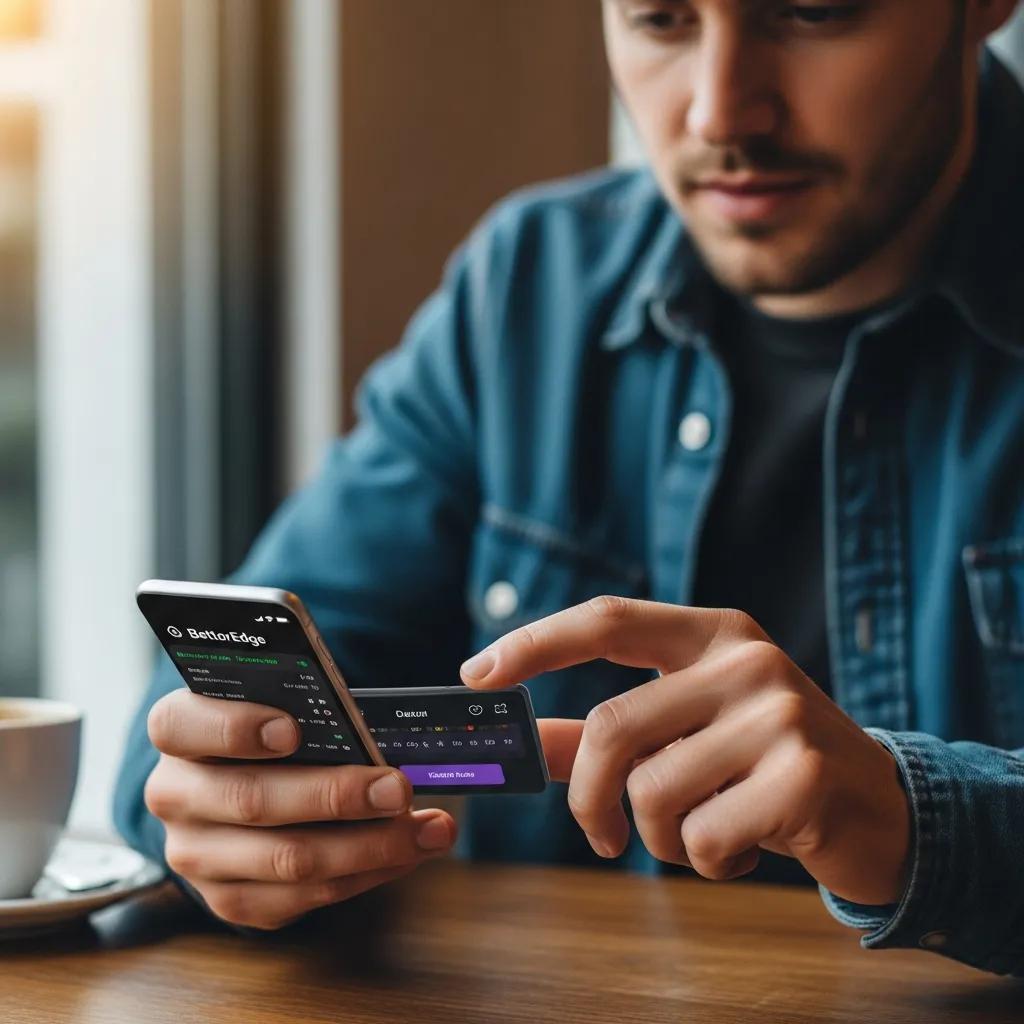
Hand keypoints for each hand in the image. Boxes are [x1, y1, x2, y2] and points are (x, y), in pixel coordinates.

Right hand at [144, 690, 455, 929]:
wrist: (239, 784)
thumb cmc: (272, 731)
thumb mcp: (276, 702)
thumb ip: (304, 706)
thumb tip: (364, 730)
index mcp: (177, 732)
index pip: (181, 725)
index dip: (235, 728)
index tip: (293, 729)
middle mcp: (174, 796)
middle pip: (252, 800)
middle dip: (335, 796)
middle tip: (399, 788)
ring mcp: (196, 856)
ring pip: (285, 860)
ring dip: (369, 846)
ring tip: (428, 830)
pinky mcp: (229, 899)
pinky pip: (302, 898)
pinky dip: (365, 874)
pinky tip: (408, 852)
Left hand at [461, 597, 910, 905]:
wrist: (881, 809)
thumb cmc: (761, 765)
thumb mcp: (688, 734)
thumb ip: (603, 732)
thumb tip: (519, 741)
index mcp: (712, 634)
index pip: (609, 618)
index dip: (535, 642)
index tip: (477, 674)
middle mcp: (746, 660)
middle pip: (612, 727)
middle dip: (588, 799)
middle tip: (602, 834)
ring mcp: (779, 713)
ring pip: (652, 791)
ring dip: (657, 837)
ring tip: (700, 833)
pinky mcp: (803, 774)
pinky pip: (701, 837)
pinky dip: (704, 862)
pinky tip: (742, 848)